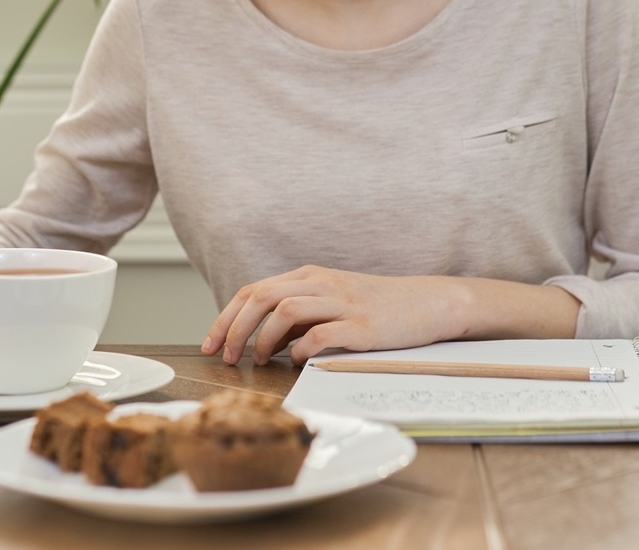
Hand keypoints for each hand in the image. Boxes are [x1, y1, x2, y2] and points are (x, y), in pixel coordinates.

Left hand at [201, 265, 467, 365]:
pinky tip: (296, 362)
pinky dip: (301, 350)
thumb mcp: (332, 301)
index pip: (253, 291)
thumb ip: (299, 316)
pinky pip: (321, 335)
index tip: (211, 345)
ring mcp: (342, 303)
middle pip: (261, 297)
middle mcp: (321, 283)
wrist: (428, 303)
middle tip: (224, 357)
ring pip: (285, 311)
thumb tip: (264, 339)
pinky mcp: (362, 326)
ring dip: (264, 339)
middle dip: (234, 329)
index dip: (226, 318)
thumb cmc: (377, 307)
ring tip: (259, 360)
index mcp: (309, 276)